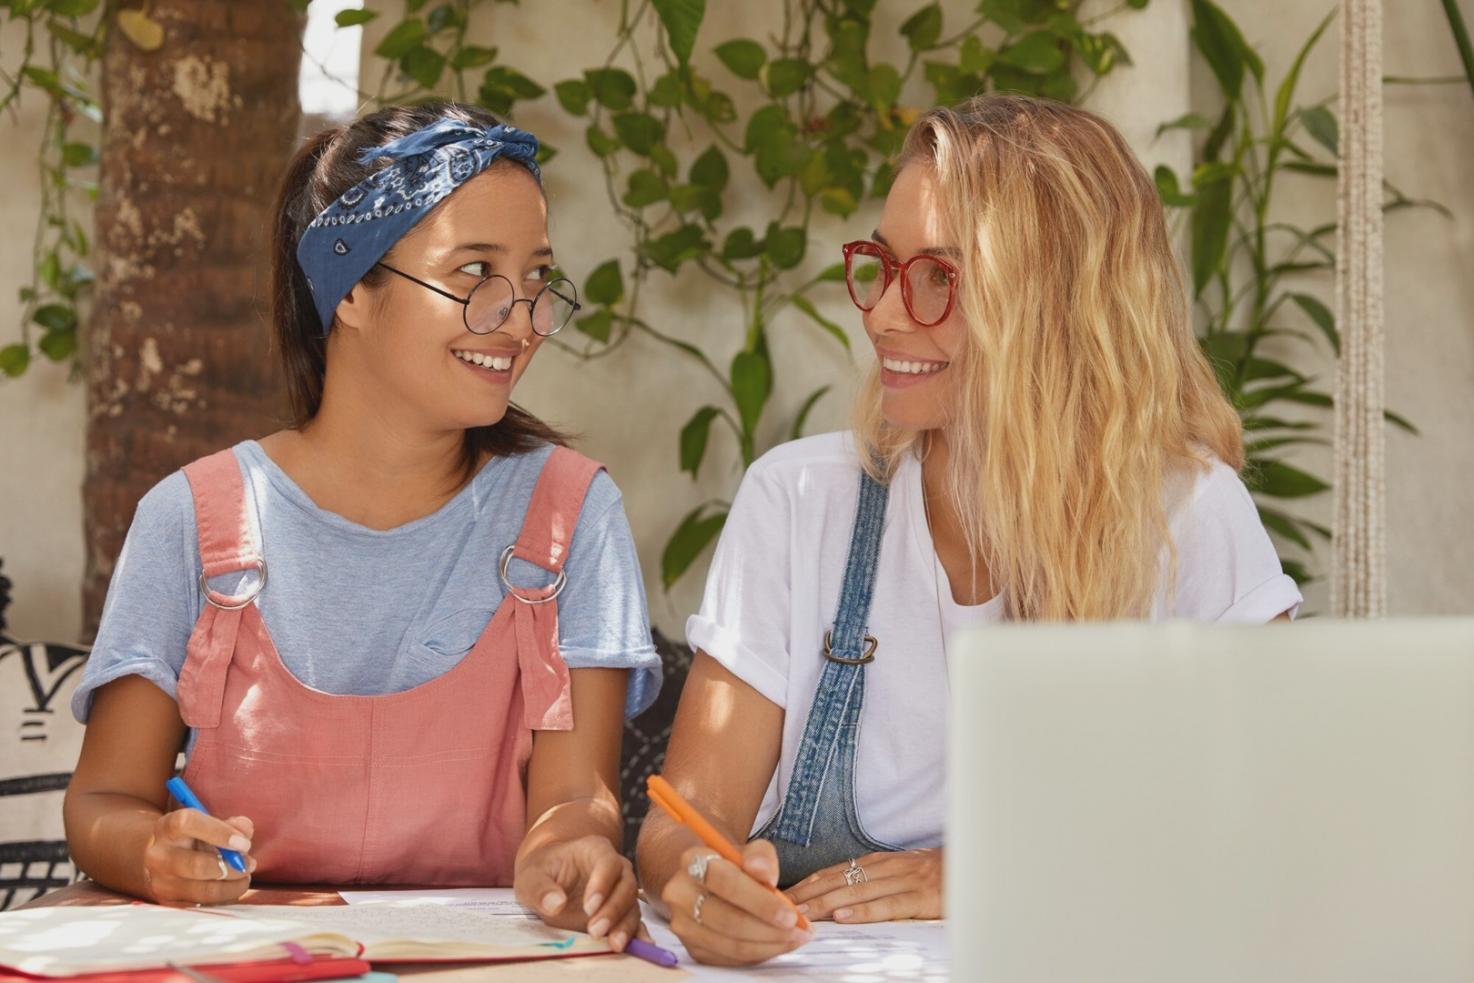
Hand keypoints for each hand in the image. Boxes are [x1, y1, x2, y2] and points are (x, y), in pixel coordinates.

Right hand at [142, 809, 255, 904]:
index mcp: (167, 827)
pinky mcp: (168, 901)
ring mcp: (161, 881)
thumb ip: (231, 824)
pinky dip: (224, 898)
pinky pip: (203, 905)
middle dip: (232, 867)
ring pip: (203, 891)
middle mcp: (159, 855)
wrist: (161, 857)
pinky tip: (232, 888)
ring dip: (232, 886)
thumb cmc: (192, 837)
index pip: (187, 824)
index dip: (219, 832)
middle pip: (197, 865)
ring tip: (244, 877)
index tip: (244, 843)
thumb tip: (245, 831)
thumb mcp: (208, 823)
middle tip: (250, 864)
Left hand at [515, 834, 639, 951]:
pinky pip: (634, 921)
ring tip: (613, 945)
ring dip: (625, 925)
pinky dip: (637, 934)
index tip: (588, 907)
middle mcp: (615, 868)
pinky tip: (641, 946)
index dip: (602, 884)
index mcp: (595, 850)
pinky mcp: (620, 911)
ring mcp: (620, 890)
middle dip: (613, 910)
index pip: (607, 862)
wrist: (548, 882)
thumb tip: (556, 904)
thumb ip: (540, 888)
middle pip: (625, 885)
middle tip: (595, 931)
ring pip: (632, 905)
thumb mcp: (530, 877)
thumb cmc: (541, 873)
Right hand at [660, 839, 811, 965]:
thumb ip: (761, 856)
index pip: (725, 882)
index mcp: (692, 861)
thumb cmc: (734, 865)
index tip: (790, 914)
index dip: (760, 902)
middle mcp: (680, 893)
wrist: (710, 880)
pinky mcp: (692, 947)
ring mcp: (683, 924)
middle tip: (798, 930)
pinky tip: (776, 944)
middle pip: (727, 919)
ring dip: (768, 945)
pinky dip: (757, 954)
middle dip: (769, 929)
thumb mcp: (751, 851)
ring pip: (729, 944)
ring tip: (794, 938)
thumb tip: (764, 873)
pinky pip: (729, 958)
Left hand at [784, 848, 941, 922]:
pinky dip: (864, 911)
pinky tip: (844, 918)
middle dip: (807, 894)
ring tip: (802, 913)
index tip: (781, 894)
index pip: (834, 872)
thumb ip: (874, 881)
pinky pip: (889, 904)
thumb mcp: (902, 873)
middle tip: (780, 906)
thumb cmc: (937, 875)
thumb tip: (841, 897)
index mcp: (880, 862)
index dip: (807, 884)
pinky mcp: (921, 897)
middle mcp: (887, 867)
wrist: (977, 866)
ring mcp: (904, 880)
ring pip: (857, 892)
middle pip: (839, 881)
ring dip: (826, 903)